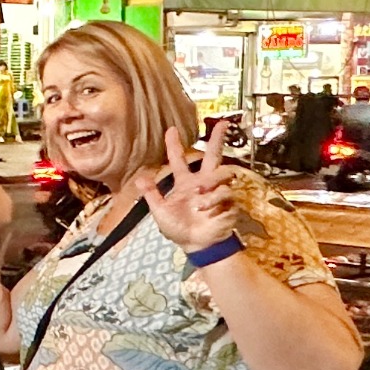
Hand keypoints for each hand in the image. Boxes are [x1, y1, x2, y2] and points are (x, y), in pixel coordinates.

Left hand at [138, 122, 242, 250]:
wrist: (198, 246)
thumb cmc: (180, 230)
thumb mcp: (161, 213)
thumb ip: (152, 195)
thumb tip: (141, 178)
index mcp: (185, 183)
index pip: (179, 160)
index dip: (174, 145)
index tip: (171, 129)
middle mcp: (202, 183)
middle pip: (212, 156)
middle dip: (217, 139)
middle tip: (223, 124)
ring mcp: (216, 190)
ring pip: (221, 172)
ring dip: (210, 182)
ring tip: (199, 197)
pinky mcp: (228, 201)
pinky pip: (225, 192)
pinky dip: (213, 199)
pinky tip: (205, 209)